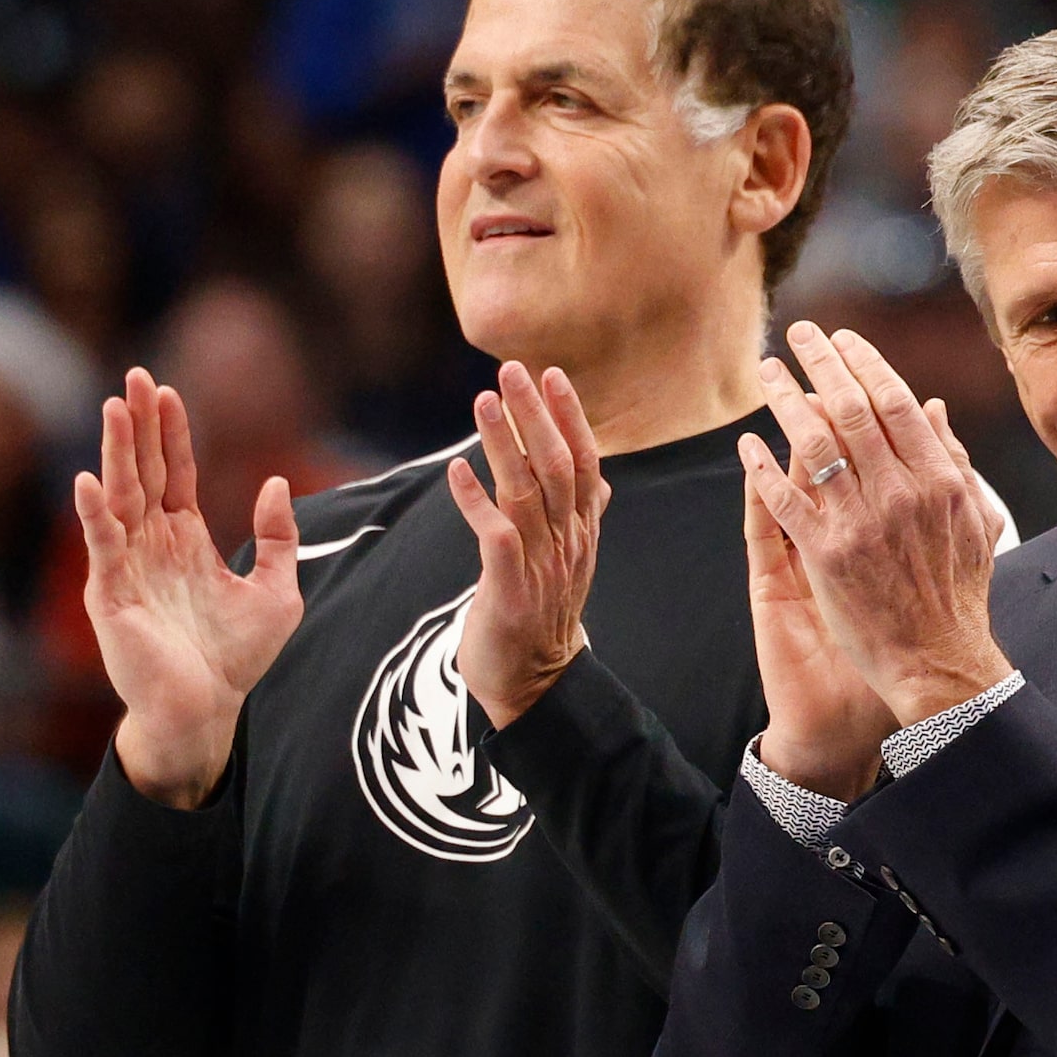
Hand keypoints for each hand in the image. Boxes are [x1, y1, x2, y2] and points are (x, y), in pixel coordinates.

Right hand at [78, 368, 302, 808]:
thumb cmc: (236, 658)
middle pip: (142, 471)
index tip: (168, 390)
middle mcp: (151, 545)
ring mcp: (127, 567)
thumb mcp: (278, 591)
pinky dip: (97, 515)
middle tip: (134, 376)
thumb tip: (276, 480)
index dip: (171, 433)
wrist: (209, 712)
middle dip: (137, 425)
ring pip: (119, 497)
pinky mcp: (113, 597)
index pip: (176, 473)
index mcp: (186, 540)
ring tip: (113, 407)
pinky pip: (104, 548)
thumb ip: (279, 538)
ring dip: (114, 452)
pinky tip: (91, 481)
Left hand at [449, 362, 610, 727]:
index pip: (583, 462)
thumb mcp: (571, 560)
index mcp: (582, 531)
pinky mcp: (511, 591)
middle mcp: (567, 542)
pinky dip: (476, 502)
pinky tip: (456, 470)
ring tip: (483, 402)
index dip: (569, 417)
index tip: (552, 375)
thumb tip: (600, 479)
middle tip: (513, 370)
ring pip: (526, 493)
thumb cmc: (543, 615)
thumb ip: (583, 517)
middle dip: (535, 415)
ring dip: (502, 444)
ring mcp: (541, 566)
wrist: (536, 685)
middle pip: (556, 466)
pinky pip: (495, 538)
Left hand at [739, 322, 1011, 724]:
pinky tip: (746, 444)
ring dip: (786, 401)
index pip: (895, 402)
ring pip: (813, 444)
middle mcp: (899, 493)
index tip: (844, 339)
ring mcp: (860, 523)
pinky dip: (762, 467)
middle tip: (799, 335)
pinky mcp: (825, 555)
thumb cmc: (959, 596)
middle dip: (821, 363)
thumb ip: (954, 463)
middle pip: (850, 409)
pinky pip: (786, 499)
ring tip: (767, 373)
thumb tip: (932, 408)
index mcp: (938, 481)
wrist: (938, 664)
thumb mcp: (975, 523)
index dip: (865, 363)